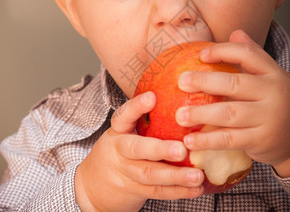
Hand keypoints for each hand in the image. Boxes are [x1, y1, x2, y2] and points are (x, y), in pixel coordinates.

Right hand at [75, 91, 203, 211]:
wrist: (92, 186)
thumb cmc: (119, 150)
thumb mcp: (123, 133)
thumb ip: (145, 121)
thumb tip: (183, 102)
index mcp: (117, 131)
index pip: (123, 116)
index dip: (136, 107)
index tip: (152, 97)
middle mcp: (119, 151)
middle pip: (137, 149)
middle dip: (160, 149)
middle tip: (181, 149)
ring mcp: (126, 173)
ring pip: (150, 174)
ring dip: (175, 176)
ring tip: (197, 175)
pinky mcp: (135, 191)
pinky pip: (157, 191)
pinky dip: (178, 191)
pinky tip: (196, 189)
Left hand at [176, 30, 289, 177]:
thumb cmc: (276, 103)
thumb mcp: (271, 77)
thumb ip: (253, 57)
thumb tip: (235, 33)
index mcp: (273, 73)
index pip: (248, 54)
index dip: (223, 51)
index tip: (200, 55)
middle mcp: (273, 93)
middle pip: (235, 84)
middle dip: (205, 82)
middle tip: (181, 81)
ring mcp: (268, 118)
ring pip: (230, 113)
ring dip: (201, 114)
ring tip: (179, 115)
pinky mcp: (261, 140)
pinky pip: (230, 139)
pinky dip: (208, 140)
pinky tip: (189, 141)